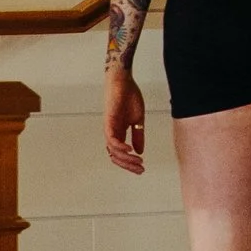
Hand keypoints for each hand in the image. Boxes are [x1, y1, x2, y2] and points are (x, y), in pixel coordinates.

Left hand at [104, 59, 145, 175]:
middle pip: (116, 156)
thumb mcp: (138, 120)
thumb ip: (138, 135)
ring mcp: (109, 128)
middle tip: (141, 170)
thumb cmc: (129, 97)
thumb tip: (140, 152)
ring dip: (125, 158)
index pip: (121, 154)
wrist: (123, 80)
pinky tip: (129, 149)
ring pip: (113, 151)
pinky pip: (111, 139)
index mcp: (118, 133)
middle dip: (128, 165)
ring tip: (137, 161)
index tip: (142, 169)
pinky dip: (119, 146)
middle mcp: (112, 133)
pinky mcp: (108, 121)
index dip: (130, 164)